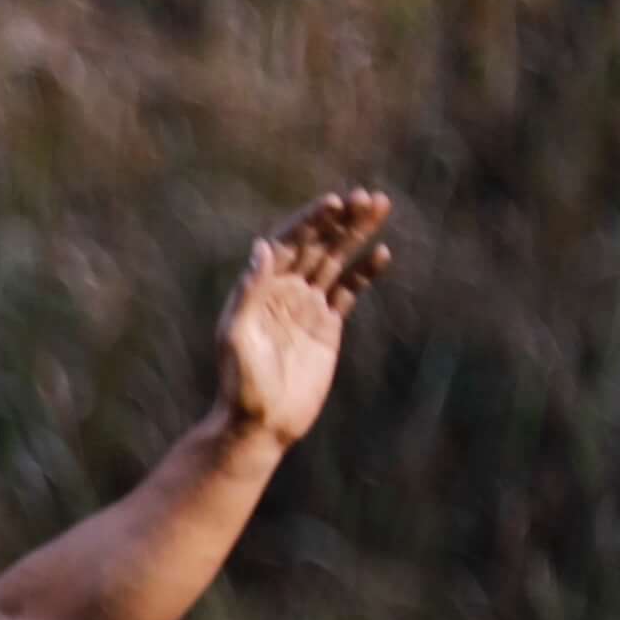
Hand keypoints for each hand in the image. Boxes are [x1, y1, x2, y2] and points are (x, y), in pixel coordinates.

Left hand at [218, 187, 398, 448]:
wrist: (260, 422)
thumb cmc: (240, 382)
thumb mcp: (236, 335)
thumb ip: (249, 292)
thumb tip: (262, 247)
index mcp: (259, 289)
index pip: (287, 243)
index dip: (310, 221)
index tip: (334, 202)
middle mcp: (283, 291)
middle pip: (316, 245)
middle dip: (340, 220)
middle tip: (368, 197)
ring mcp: (307, 306)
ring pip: (336, 260)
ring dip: (356, 234)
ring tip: (380, 207)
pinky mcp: (327, 325)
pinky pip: (349, 291)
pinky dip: (365, 272)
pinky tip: (382, 253)